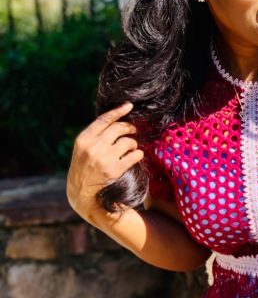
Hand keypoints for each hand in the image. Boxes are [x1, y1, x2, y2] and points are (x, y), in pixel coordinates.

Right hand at [66, 101, 142, 218]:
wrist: (80, 192)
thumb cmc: (83, 167)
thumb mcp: (82, 149)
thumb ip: (95, 135)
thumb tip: (115, 121)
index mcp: (83, 139)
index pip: (103, 120)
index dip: (118, 111)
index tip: (129, 106)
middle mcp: (93, 147)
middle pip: (117, 129)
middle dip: (128, 128)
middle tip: (133, 130)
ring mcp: (103, 159)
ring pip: (127, 142)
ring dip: (133, 143)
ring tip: (131, 146)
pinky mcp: (114, 170)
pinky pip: (133, 156)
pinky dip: (138, 154)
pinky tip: (137, 155)